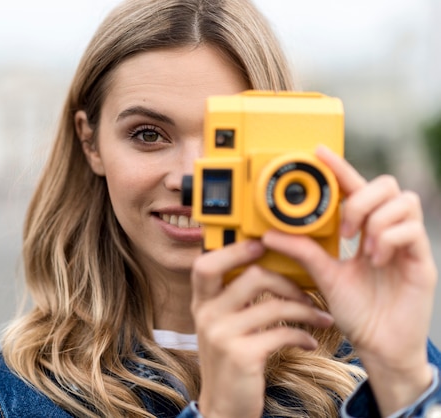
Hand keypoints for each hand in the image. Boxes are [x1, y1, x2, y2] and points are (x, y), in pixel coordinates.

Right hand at [191, 240, 333, 417]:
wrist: (224, 408)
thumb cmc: (230, 362)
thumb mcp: (221, 326)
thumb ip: (232, 299)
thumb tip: (262, 267)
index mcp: (201, 303)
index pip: (206, 264)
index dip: (234, 250)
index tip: (262, 246)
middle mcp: (207, 315)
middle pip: (251, 276)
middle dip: (287, 281)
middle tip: (306, 291)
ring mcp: (222, 335)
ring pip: (274, 304)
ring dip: (305, 310)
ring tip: (320, 318)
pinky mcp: (241, 355)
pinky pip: (282, 333)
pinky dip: (303, 336)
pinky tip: (310, 342)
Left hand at [262, 145, 437, 414]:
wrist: (379, 345)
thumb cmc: (357, 311)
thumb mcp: (324, 276)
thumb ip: (303, 252)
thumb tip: (270, 233)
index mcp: (364, 230)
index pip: (354, 188)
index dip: (340, 167)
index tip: (319, 151)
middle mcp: (387, 231)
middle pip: (386, 185)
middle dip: (360, 200)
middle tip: (345, 230)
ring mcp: (406, 244)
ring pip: (402, 202)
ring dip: (376, 221)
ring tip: (363, 249)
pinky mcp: (422, 260)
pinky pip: (412, 229)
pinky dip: (389, 239)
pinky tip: (377, 259)